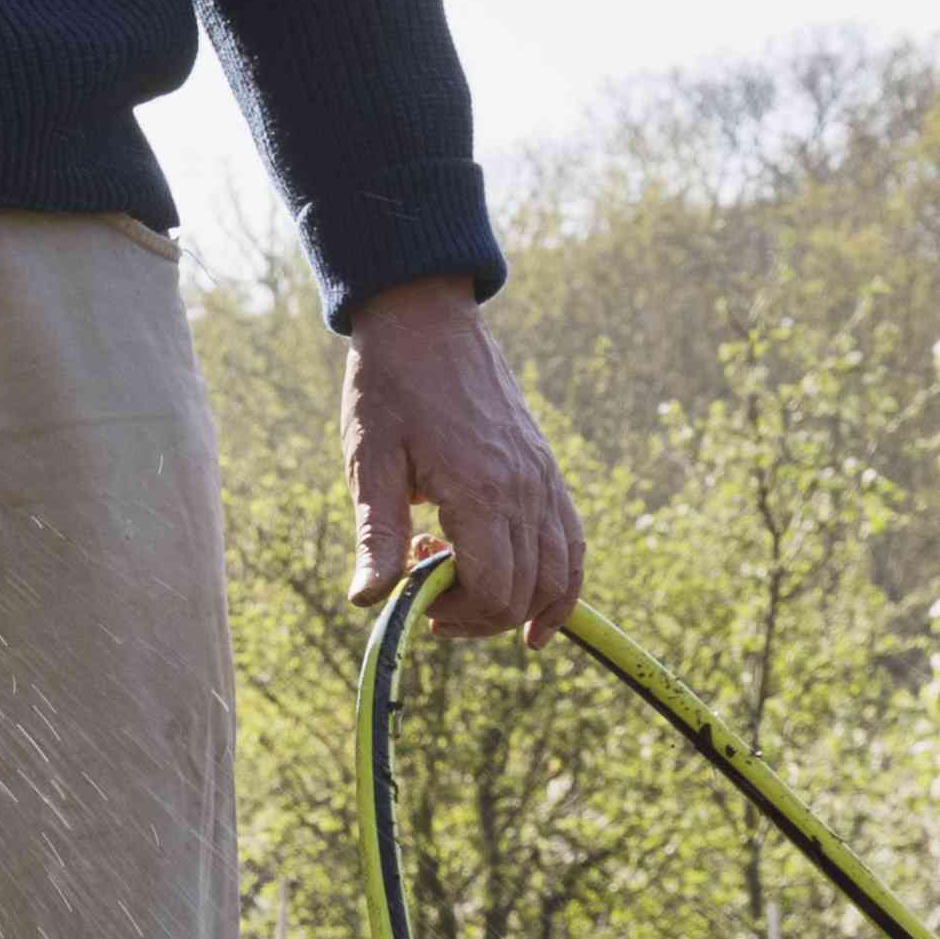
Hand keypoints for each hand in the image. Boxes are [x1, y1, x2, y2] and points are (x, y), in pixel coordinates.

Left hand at [343, 281, 582, 640]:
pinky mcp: (546, 469)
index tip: (416, 598)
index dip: (457, 615)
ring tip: (467, 596)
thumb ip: (378, 538)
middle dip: (477, 615)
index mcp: (481, 492)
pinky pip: (573, 541)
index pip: (495, 595)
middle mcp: (525, 489)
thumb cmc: (389, 391)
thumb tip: (367, 601)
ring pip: (559, 574)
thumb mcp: (371, 466)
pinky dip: (560, 583)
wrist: (424, 323)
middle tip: (430, 589)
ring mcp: (543, 478)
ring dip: (517, 605)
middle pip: (525, 595)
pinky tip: (535, 612)